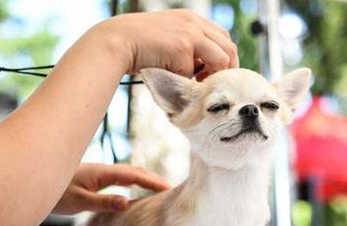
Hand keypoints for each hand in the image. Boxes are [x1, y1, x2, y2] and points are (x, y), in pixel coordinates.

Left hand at [53, 163, 169, 214]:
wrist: (32, 180)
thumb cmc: (54, 193)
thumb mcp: (78, 201)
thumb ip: (102, 202)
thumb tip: (128, 203)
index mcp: (103, 173)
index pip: (135, 176)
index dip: (153, 182)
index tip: (170, 189)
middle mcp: (104, 171)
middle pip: (136, 172)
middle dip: (155, 180)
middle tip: (174, 191)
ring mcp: (100, 174)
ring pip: (130, 175)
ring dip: (147, 181)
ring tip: (163, 192)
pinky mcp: (96, 180)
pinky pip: (122, 180)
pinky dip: (136, 184)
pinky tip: (140, 193)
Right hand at [100, 9, 238, 79]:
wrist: (117, 41)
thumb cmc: (139, 46)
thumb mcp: (169, 41)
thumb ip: (189, 50)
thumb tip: (204, 70)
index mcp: (192, 19)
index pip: (222, 38)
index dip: (224, 58)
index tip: (216, 74)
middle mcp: (195, 22)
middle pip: (229, 47)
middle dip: (228, 69)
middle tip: (218, 85)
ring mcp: (191, 33)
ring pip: (222, 59)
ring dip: (214, 76)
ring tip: (199, 84)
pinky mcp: (183, 47)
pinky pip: (196, 71)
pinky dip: (188, 80)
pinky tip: (175, 79)